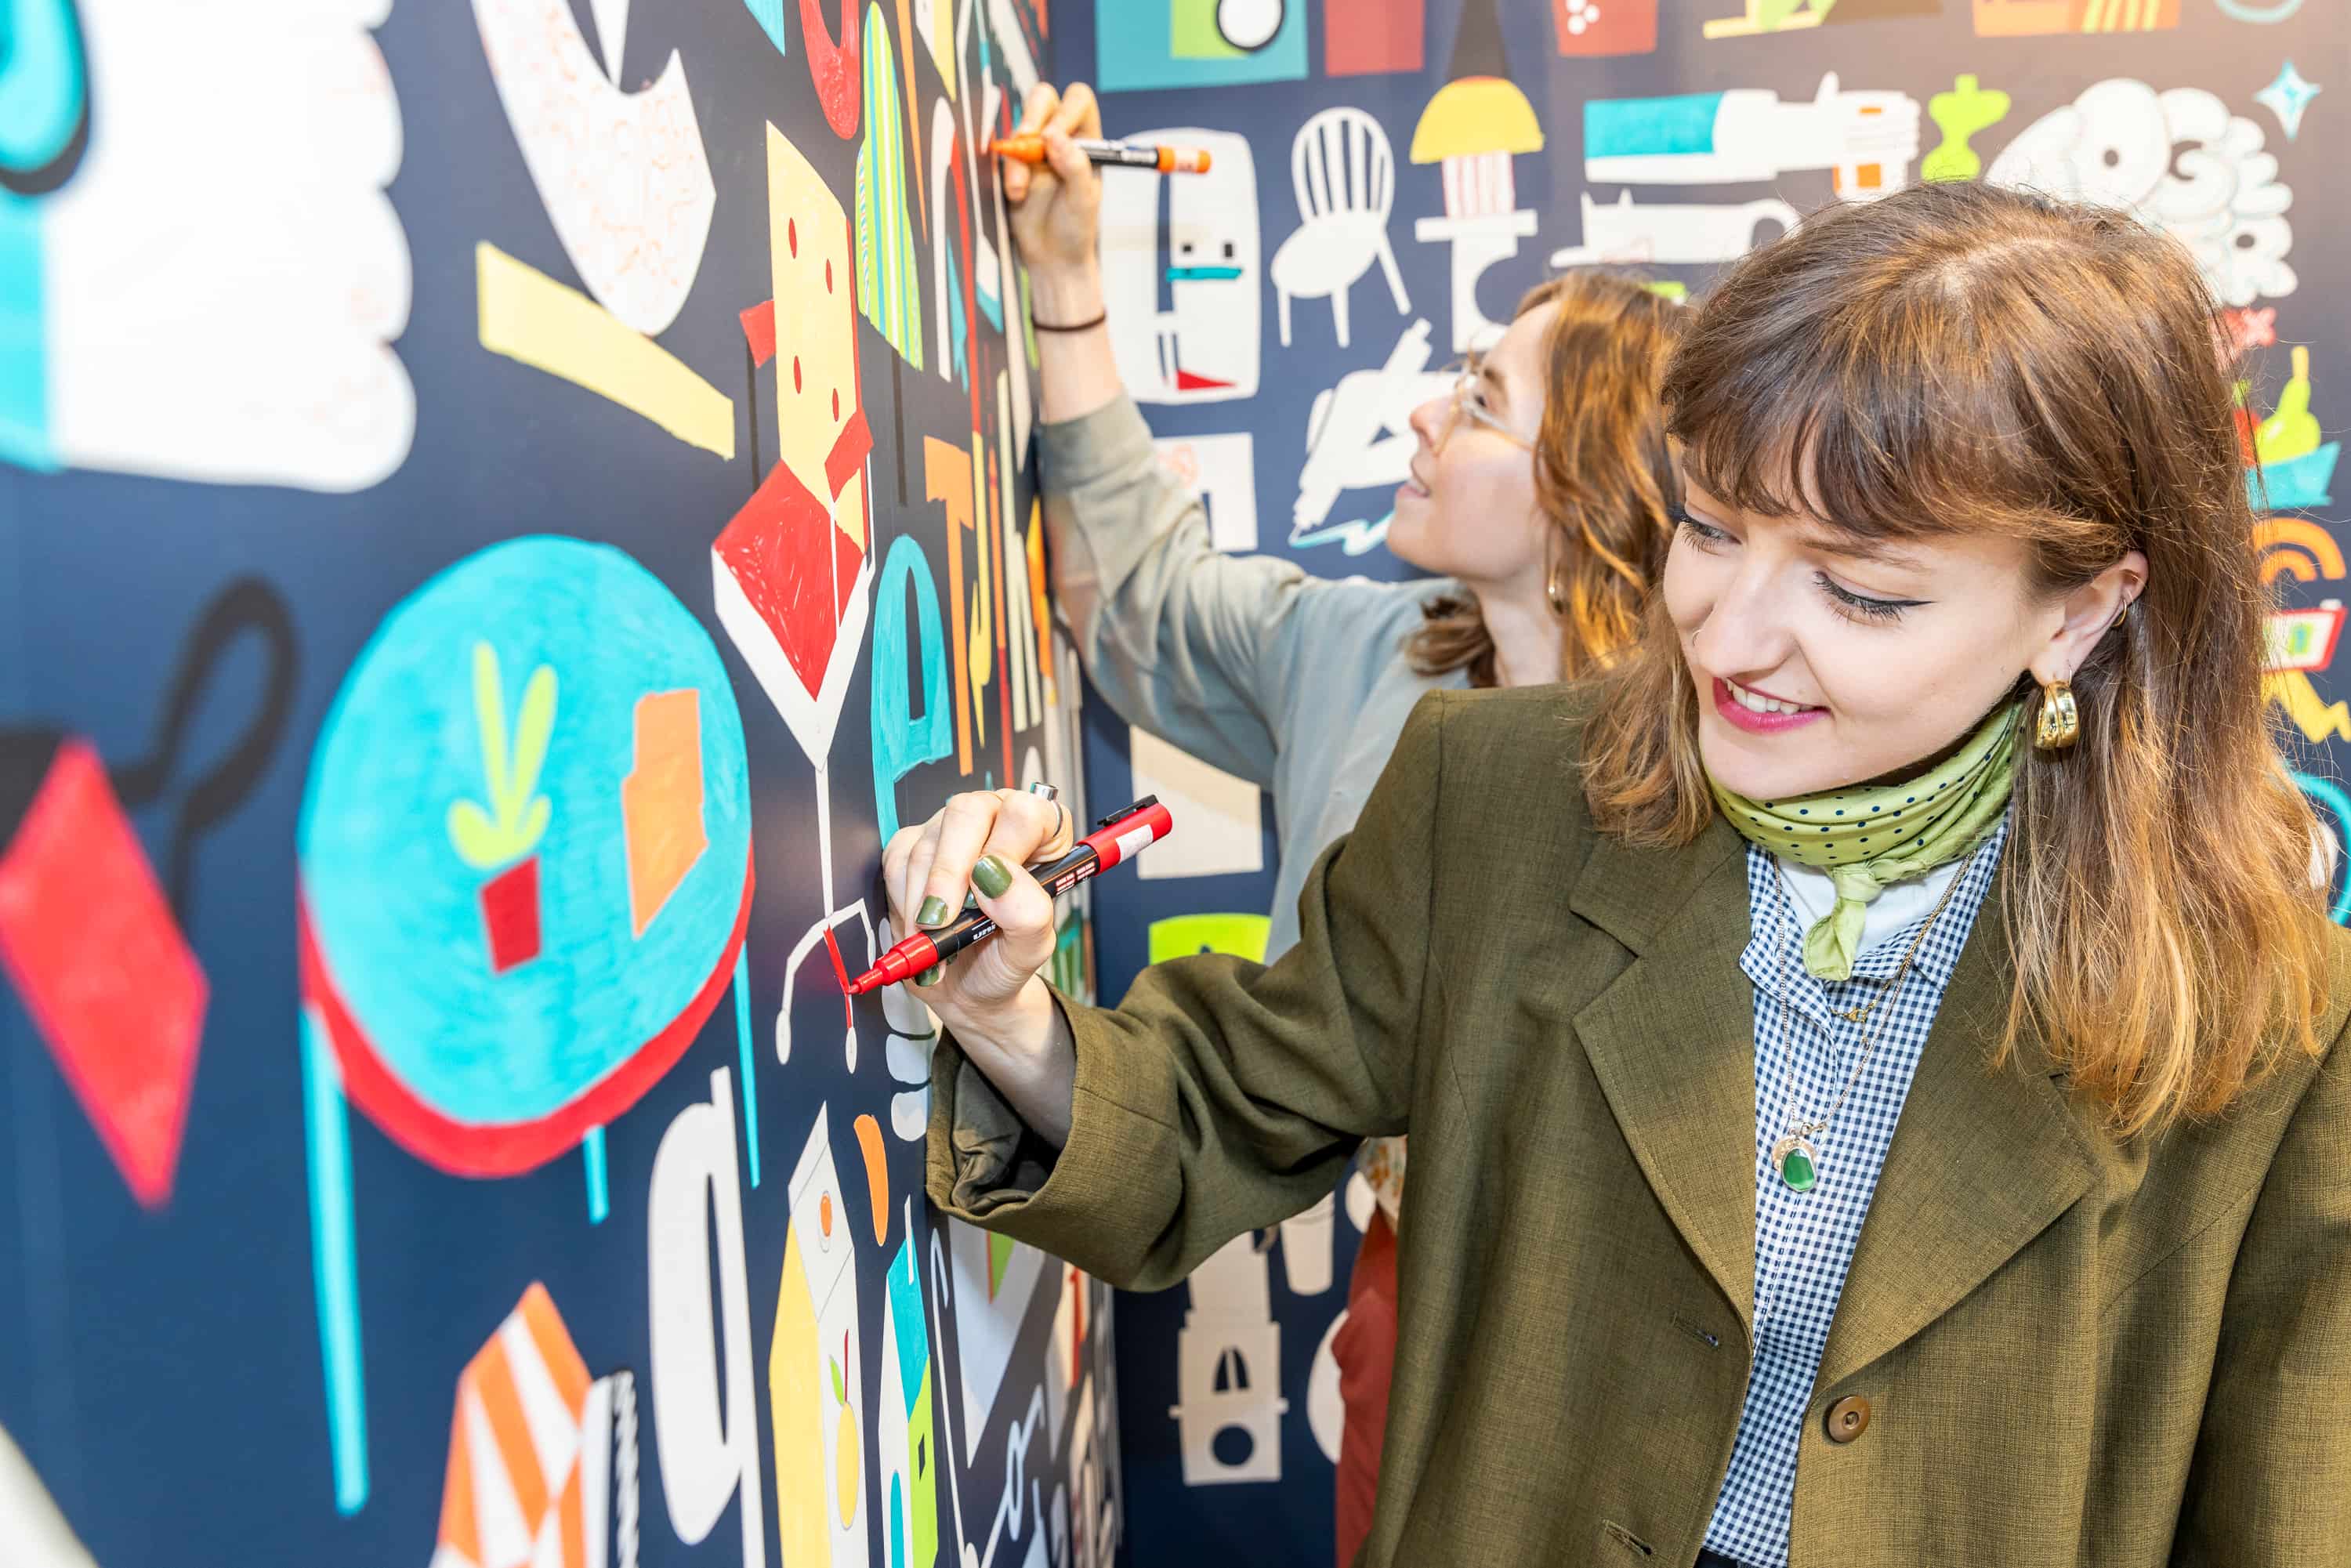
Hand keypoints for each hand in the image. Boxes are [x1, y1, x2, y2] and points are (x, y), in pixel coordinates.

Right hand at [881, 788, 1076, 1028]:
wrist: (969, 987)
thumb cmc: (1006, 958)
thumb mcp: (1032, 948)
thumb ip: (1029, 913)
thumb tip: (993, 875)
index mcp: (1040, 831)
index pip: (1023, 814)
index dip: (1003, 852)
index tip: (986, 896)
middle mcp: (993, 819)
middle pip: (966, 813)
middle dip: (949, 872)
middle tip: (942, 921)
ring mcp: (948, 830)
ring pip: (926, 843)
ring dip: (924, 901)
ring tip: (937, 945)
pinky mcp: (909, 846)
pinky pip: (896, 861)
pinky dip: (904, 904)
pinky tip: (921, 933)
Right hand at [1005, 82, 1105, 303]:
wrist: (1051, 258)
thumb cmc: (1076, 228)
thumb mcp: (1084, 200)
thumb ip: (1074, 166)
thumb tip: (1053, 135)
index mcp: (1087, 138)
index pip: (1078, 101)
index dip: (1065, 110)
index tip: (1054, 137)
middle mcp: (1060, 136)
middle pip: (1043, 98)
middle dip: (1032, 115)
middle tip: (1027, 139)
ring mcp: (1033, 148)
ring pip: (1019, 126)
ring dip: (1017, 155)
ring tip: (1020, 190)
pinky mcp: (1012, 163)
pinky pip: (1002, 152)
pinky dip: (1006, 170)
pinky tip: (1016, 196)